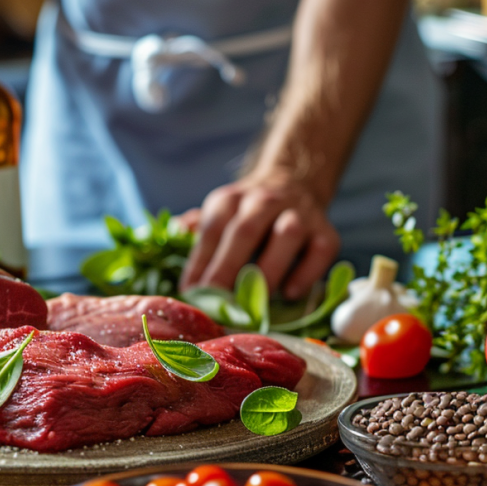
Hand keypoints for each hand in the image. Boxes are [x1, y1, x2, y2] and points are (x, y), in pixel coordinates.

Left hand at [179, 175, 339, 299]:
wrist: (292, 181)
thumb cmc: (245, 213)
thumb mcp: (216, 214)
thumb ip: (192, 232)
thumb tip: (159, 245)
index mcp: (230, 200)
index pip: (212, 230)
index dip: (200, 263)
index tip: (189, 293)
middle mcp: (264, 201)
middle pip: (245, 232)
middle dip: (227, 268)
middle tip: (215, 302)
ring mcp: (299, 214)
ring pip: (286, 236)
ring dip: (268, 271)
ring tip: (253, 304)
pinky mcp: (326, 231)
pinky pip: (320, 251)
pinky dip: (306, 273)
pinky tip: (289, 294)